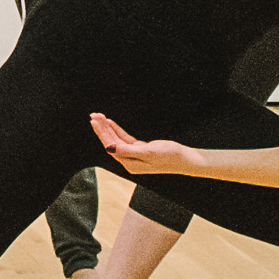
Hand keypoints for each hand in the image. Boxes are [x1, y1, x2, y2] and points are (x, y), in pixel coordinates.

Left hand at [87, 111, 202, 177]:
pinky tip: (111, 123)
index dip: (102, 133)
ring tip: (99, 117)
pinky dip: (117, 130)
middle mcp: (129, 161)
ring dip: (108, 128)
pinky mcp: (140, 149)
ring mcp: (134, 155)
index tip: (95, 121)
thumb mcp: (148, 152)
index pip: (111, 146)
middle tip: (93, 115)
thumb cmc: (169, 156)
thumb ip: (127, 151)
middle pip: (111, 142)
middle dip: (102, 128)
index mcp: (129, 164)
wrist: (184, 158)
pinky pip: (125, 139)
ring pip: (117, 139)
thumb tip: (109, 148)